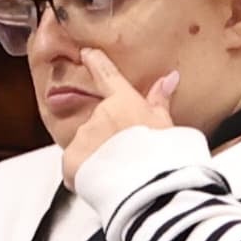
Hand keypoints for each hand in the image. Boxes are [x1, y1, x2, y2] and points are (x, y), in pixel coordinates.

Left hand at [45, 40, 183, 181]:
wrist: (146, 187)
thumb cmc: (162, 157)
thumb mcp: (166, 125)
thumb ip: (160, 100)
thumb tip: (169, 78)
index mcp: (124, 102)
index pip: (107, 75)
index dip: (96, 62)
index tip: (87, 53)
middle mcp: (99, 114)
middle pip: (99, 123)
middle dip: (107, 138)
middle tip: (126, 156)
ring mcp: (83, 136)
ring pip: (86, 146)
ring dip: (96, 157)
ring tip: (117, 173)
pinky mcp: (71, 160)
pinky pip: (74, 167)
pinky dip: (83, 174)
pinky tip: (101, 182)